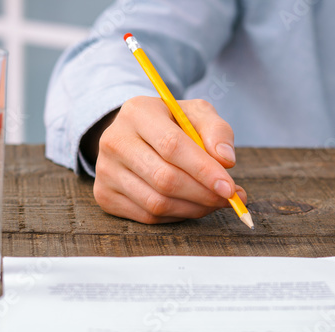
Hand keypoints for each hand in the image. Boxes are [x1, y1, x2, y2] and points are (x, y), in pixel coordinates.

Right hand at [88, 96, 246, 223]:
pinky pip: (147, 216)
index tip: (229, 187)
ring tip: (214, 202)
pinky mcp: (105, 195)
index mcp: (136, 112)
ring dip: (194, 209)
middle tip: (229, 199)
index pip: (172, 146)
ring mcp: (105, 170)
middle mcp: (114, 140)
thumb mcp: (196, 115)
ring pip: (156, 203)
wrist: (135, 136)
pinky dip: (177, 216)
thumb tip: (226, 161)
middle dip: (203, 194)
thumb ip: (217, 131)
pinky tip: (191, 206)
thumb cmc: (171, 125)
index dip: (203, 170)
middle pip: (164, 178)